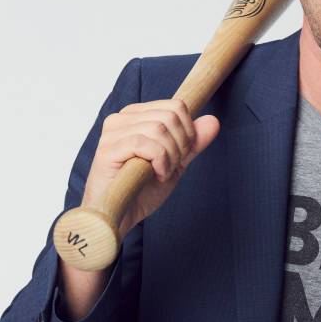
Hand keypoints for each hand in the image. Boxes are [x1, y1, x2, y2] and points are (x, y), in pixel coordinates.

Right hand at [81, 99, 219, 239]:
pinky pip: (144, 143)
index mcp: (137, 115)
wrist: (123, 216)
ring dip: (170, 156)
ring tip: (161, 172)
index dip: (188, 131)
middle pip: (170, 116)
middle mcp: (122, 118)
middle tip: (171, 166)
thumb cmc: (143, 188)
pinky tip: (155, 174)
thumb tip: (213, 120)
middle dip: (180, 145)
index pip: (176, 106)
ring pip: (159, 128)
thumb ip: (194, 142)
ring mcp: (112, 132)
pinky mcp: (107, 149)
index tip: (181, 155)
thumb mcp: (176, 162)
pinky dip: (159, 161)